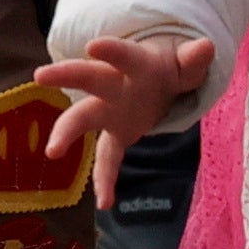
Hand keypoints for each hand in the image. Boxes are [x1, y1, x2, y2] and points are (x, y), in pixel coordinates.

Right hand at [34, 29, 216, 199]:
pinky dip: (105, 179)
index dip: (112, 50)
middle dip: (66, 75)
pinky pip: (106, 157)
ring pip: (82, 116)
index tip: (92, 46)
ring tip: (52, 151)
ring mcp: (110, 110)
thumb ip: (193, 60)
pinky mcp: (116, 134)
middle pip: (88, 77)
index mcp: (136, 64)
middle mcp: (115, 84)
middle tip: (41, 75)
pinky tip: (105, 202)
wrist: (157, 81)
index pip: (124, 55)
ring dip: (66, 131)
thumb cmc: (168, 68)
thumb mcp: (185, 65)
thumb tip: (207, 46)